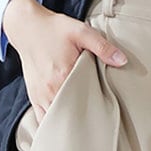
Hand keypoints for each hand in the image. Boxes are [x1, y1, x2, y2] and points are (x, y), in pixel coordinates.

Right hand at [4, 0, 127, 118]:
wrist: (28, 27)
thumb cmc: (54, 29)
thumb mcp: (81, 31)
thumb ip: (102, 47)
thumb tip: (122, 61)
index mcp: (63, 74)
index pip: (84, 101)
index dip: (96, 108)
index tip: (106, 110)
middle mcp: (50, 89)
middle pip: (70, 114)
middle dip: (83, 118)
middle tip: (97, 119)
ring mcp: (40, 95)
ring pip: (55, 120)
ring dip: (68, 122)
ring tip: (81, 123)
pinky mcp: (33, 96)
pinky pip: (41, 118)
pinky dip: (52, 123)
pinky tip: (63, 124)